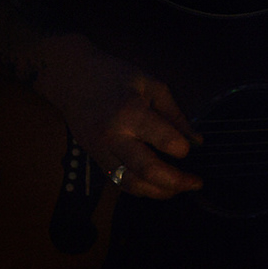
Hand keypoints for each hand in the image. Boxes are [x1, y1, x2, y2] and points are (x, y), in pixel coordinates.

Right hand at [33, 36, 201, 198]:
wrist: (71, 79)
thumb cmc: (114, 76)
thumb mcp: (150, 84)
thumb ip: (174, 114)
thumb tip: (196, 141)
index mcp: (131, 113)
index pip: (164, 140)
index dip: (183, 148)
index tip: (191, 147)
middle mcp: (114, 137)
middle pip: (147, 171)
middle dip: (176, 182)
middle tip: (196, 182)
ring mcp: (101, 152)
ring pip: (131, 184)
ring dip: (159, 192)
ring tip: (178, 189)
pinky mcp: (95, 160)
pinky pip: (119, 182)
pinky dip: (140, 189)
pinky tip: (157, 186)